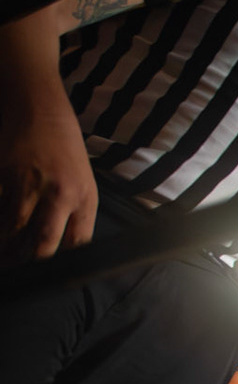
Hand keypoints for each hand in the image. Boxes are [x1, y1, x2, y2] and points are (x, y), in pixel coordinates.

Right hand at [0, 94, 95, 263]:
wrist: (39, 108)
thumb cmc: (65, 149)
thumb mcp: (83, 182)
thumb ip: (76, 215)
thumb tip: (67, 248)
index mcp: (83, 197)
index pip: (77, 243)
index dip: (63, 263)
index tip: (50, 276)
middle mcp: (59, 193)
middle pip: (43, 241)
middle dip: (29, 261)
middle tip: (17, 272)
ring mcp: (29, 183)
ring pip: (12, 226)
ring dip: (5, 244)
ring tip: (4, 257)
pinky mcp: (4, 172)